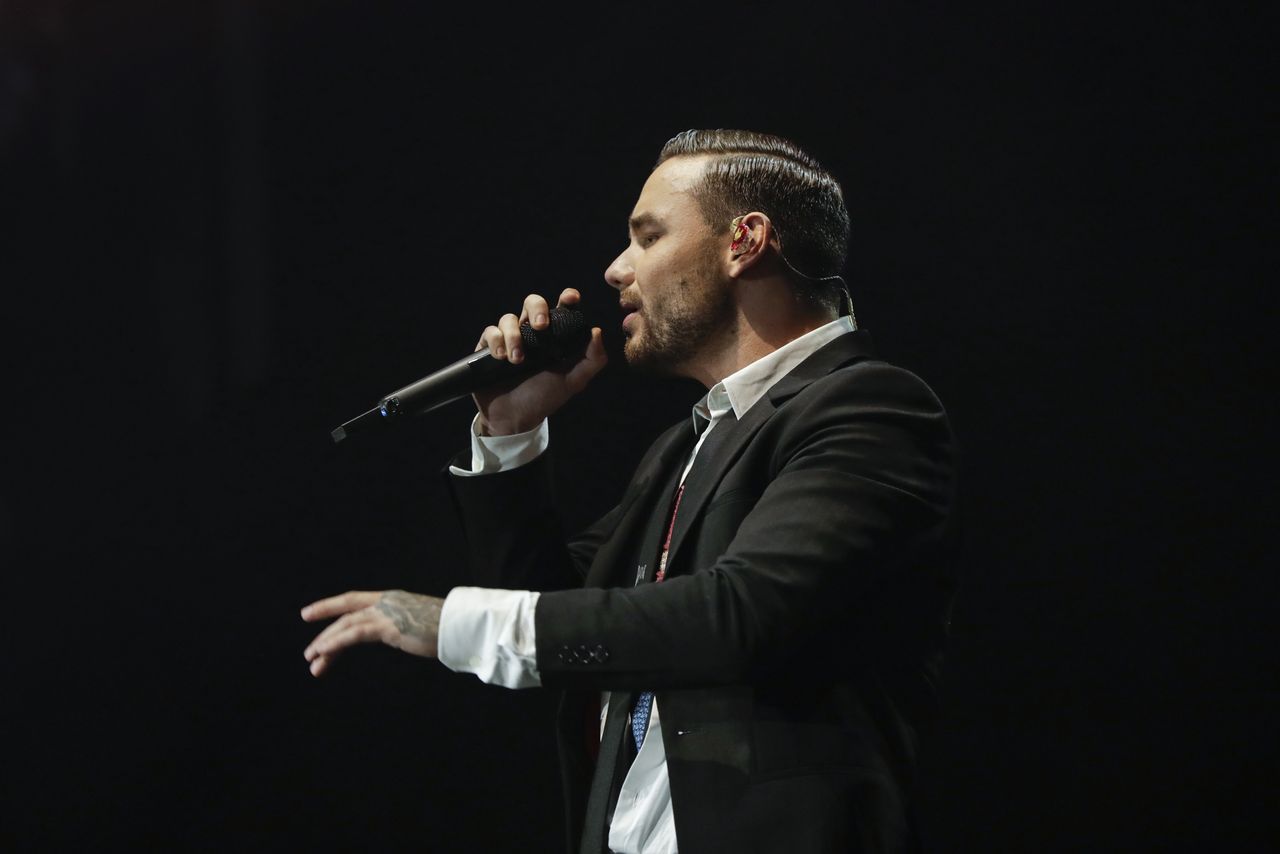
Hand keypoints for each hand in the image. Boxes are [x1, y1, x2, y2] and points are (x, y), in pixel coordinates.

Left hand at [301, 589, 443, 676]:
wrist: (462, 626)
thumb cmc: (447, 628)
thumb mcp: (419, 623)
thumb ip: (404, 626)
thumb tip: (399, 634)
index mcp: (392, 599)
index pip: (353, 600)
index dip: (330, 605)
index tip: (309, 614)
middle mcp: (386, 602)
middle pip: (346, 613)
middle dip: (325, 632)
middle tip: (309, 652)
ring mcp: (387, 613)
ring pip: (347, 625)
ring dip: (326, 642)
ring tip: (312, 660)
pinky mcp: (389, 627)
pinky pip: (355, 634)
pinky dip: (336, 643)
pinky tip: (324, 653)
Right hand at [473, 288, 606, 435]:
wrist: (513, 419)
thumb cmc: (544, 399)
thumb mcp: (573, 382)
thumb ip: (592, 360)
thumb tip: (596, 331)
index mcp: (555, 338)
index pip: (562, 310)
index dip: (567, 298)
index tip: (570, 298)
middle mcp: (533, 334)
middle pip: (533, 303)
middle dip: (537, 309)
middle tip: (540, 326)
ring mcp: (510, 339)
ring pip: (509, 318)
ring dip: (514, 336)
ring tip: (517, 360)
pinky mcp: (490, 347)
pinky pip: (491, 332)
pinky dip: (496, 341)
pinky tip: (501, 358)